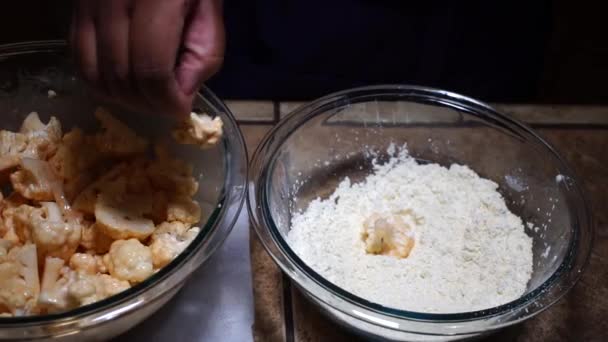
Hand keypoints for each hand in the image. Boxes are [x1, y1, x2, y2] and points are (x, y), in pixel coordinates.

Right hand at [71, 0, 224, 116]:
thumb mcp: (209, 10)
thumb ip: (202, 54)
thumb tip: (179, 97)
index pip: (152, 68)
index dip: (167, 100)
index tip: (182, 109)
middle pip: (123, 76)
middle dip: (149, 104)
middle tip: (168, 105)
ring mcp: (89, 3)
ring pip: (97, 75)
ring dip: (126, 99)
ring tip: (150, 96)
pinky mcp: (75, 8)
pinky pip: (79, 60)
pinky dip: (102, 83)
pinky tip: (125, 83)